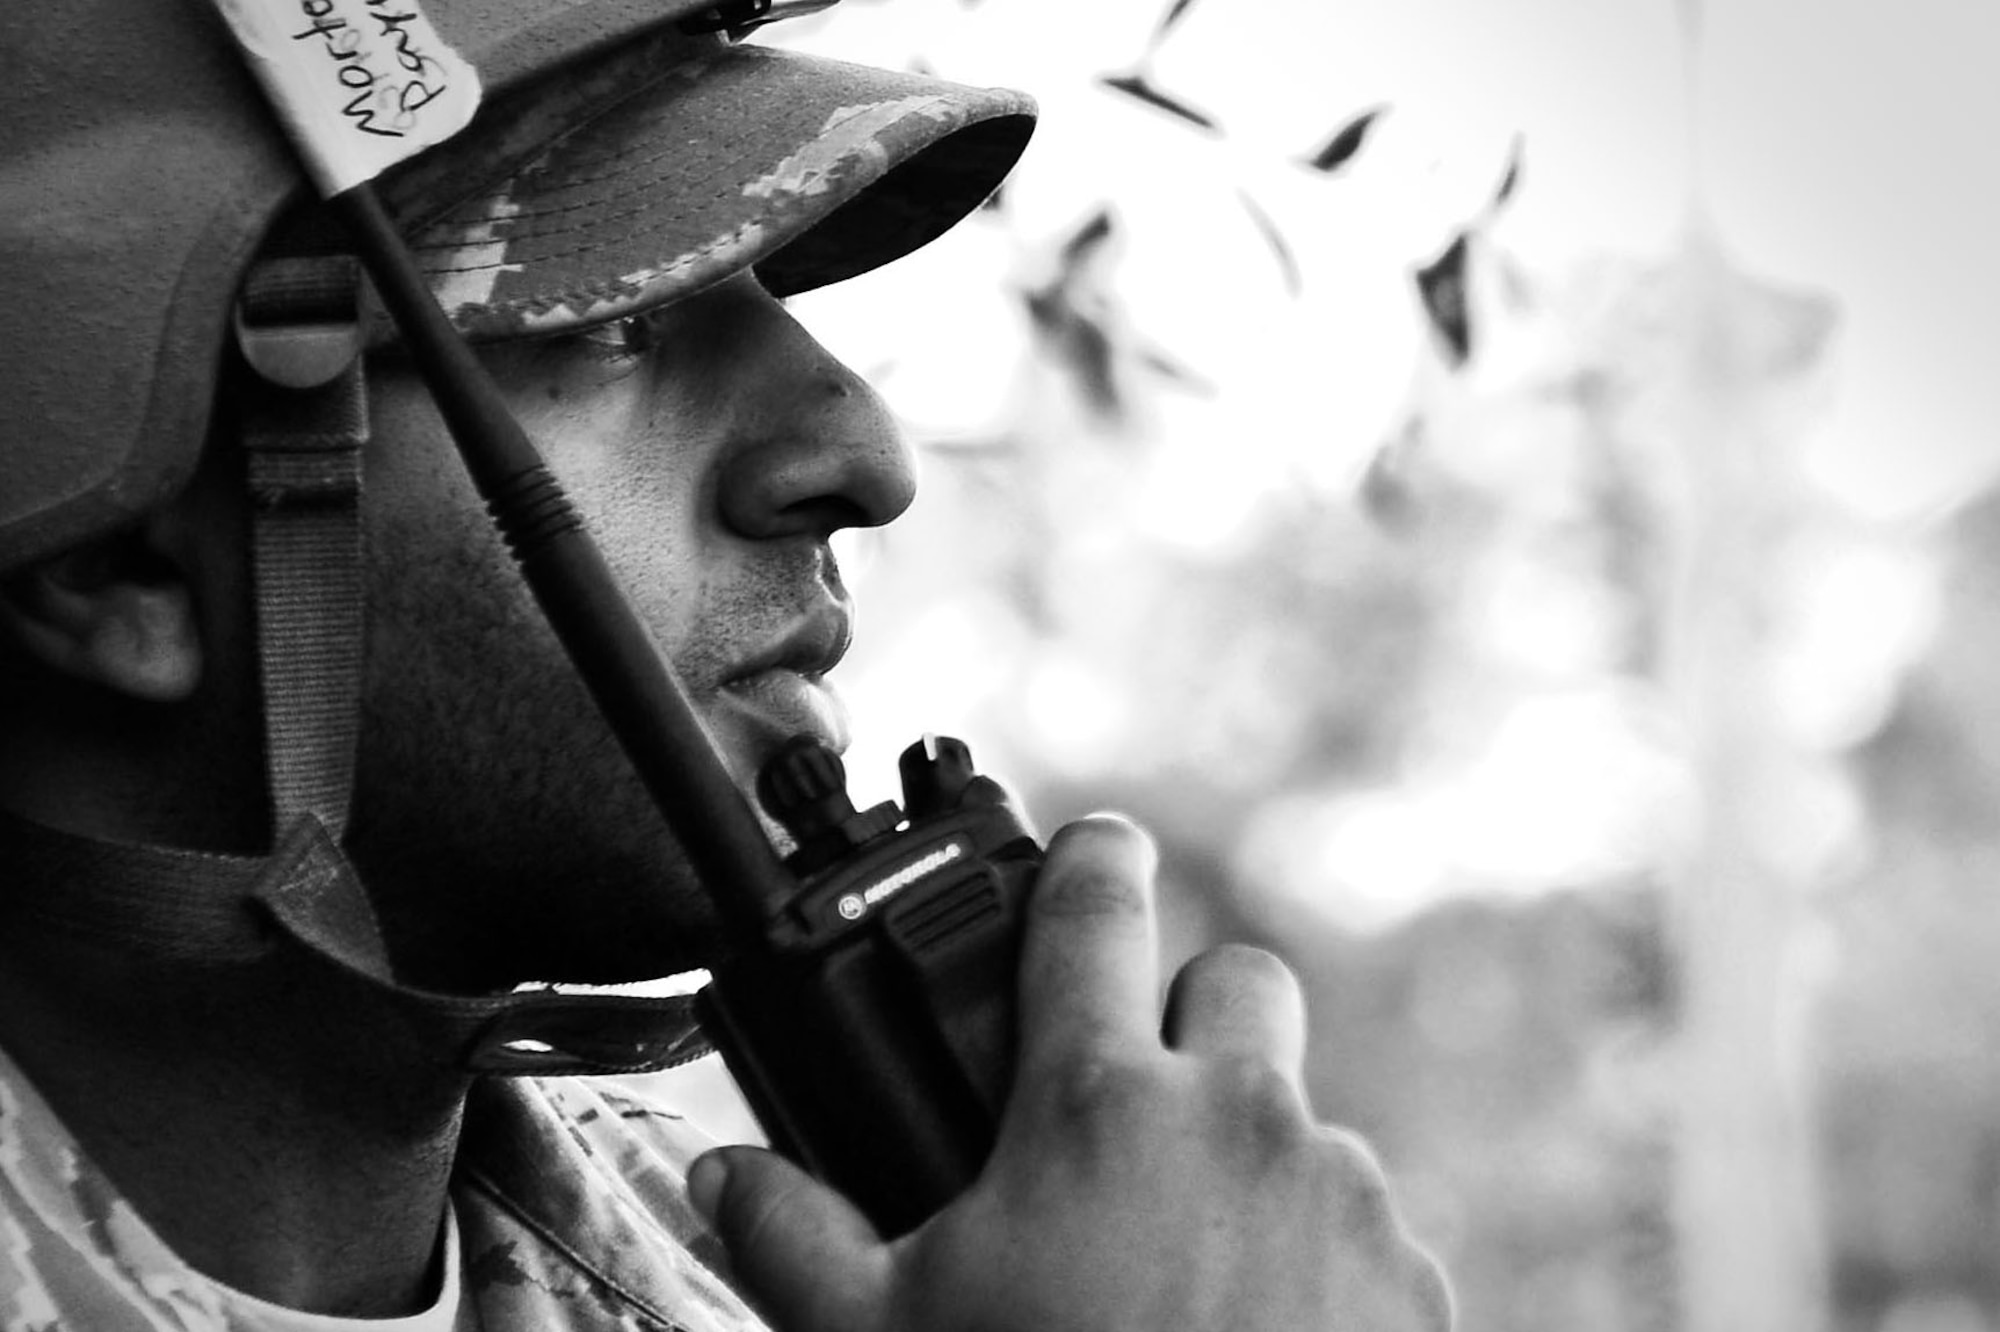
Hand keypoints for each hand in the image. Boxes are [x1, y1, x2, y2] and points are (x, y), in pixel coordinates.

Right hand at [688, 814, 1452, 1331]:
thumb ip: (794, 1237)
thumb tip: (718, 1173)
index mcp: (1099, 1103)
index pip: (1095, 906)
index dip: (1091, 854)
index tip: (1096, 845)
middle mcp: (1234, 1117)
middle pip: (1237, 980)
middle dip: (1195, 1018)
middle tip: (1141, 1104)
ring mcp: (1337, 1189)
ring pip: (1296, 1118)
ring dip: (1247, 1159)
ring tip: (1182, 1266)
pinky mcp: (1409, 1272)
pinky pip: (1361, 1222)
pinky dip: (1313, 1254)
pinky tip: (1254, 1328)